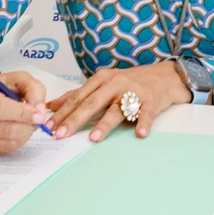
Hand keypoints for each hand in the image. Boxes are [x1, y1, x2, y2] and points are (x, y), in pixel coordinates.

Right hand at [0, 71, 48, 156]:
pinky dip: (16, 142)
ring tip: (27, 124)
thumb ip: (33, 90)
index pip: (0, 108)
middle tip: (36, 120)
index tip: (38, 116)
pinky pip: (4, 151)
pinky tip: (17, 131)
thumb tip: (39, 113)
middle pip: (6, 129)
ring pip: (8, 143)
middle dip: (28, 126)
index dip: (23, 114)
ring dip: (24, 135)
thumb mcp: (18, 79)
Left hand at [45, 61, 190, 140]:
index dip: (63, 112)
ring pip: (117, 109)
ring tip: (94, 138)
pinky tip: (139, 133)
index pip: (78, 97)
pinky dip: (143, 123)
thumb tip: (52, 105)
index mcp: (101, 79)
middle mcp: (115, 83)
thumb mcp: (102, 83)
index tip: (49, 126)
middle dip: (75, 119)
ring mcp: (133, 92)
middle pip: (92, 103)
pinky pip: (146, 113)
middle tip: (61, 134)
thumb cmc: (129, 82)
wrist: (163, 76)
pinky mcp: (151, 100)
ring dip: (105, 124)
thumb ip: (78, 94)